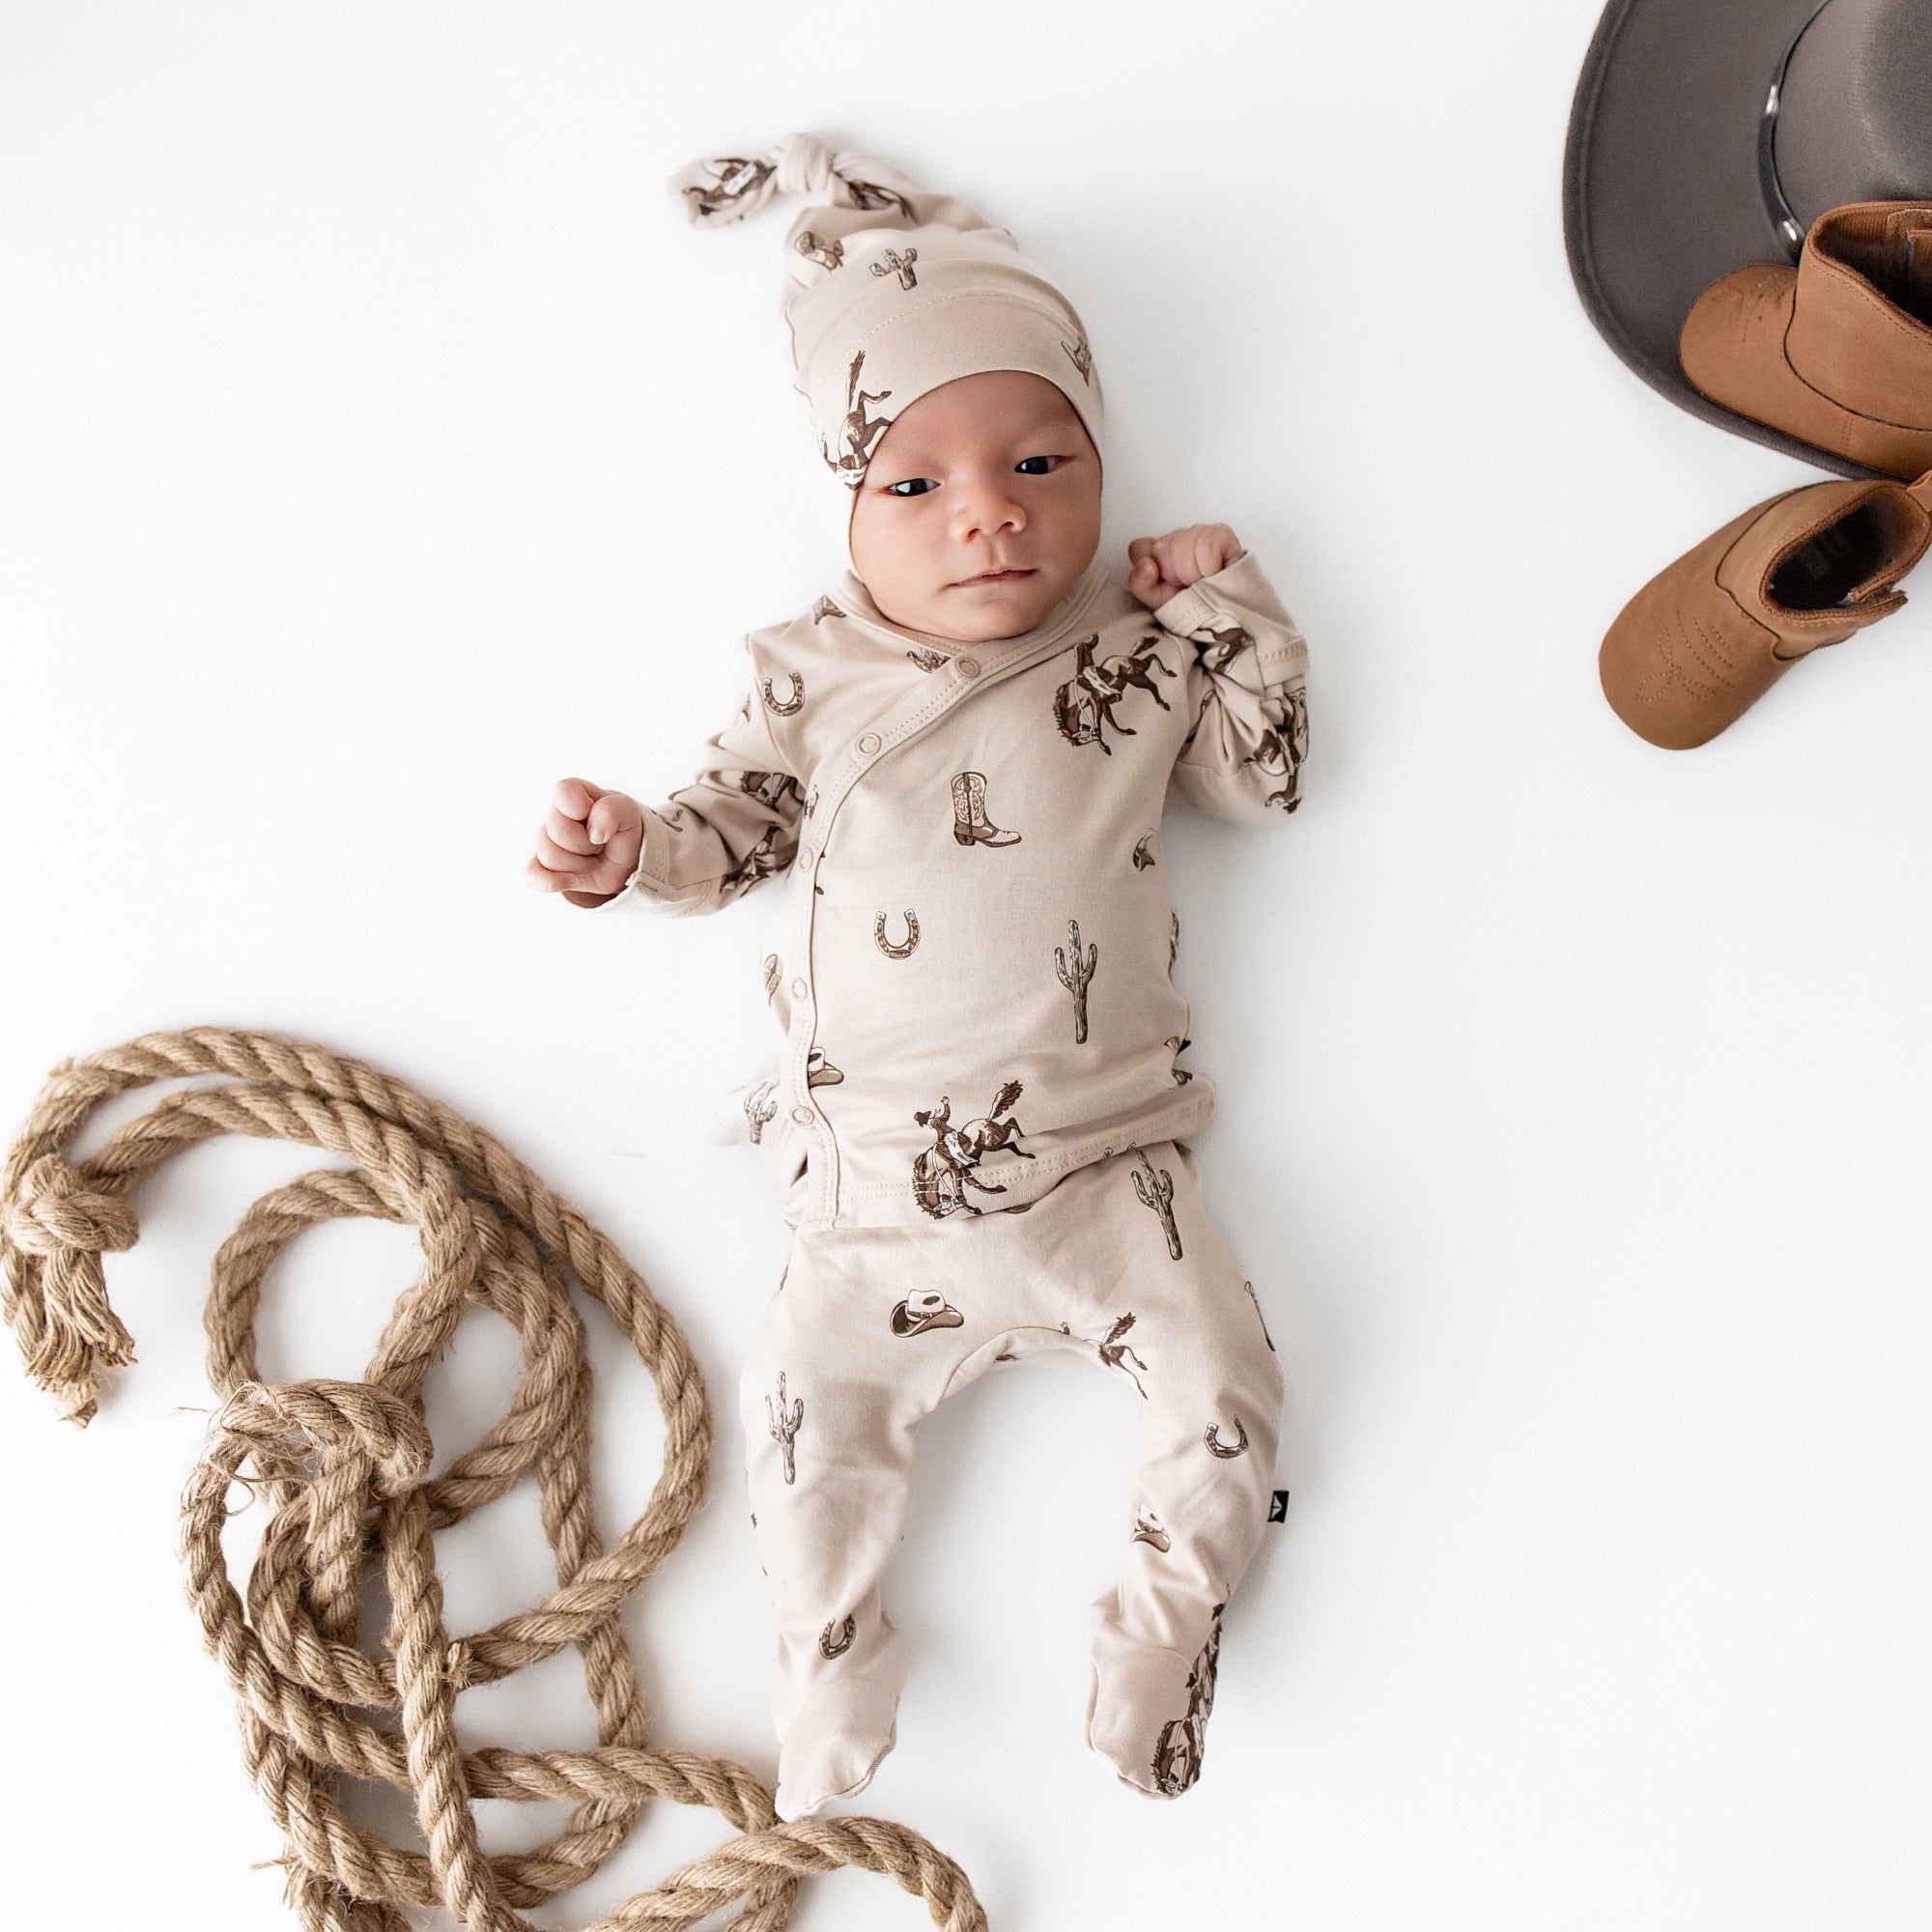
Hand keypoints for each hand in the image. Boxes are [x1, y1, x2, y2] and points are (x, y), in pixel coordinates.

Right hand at [527, 778, 644, 905]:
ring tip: (592, 858)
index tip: (596, 815)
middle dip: (587, 843)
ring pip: (550, 857)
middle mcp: (553, 815)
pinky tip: (572, 880)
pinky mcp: (541, 867)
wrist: (624, 860)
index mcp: (572, 794)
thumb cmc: (621, 828)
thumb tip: (594, 833)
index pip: (563, 792)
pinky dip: (552, 882)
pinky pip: (532, 876)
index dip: (581, 808)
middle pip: (558, 831)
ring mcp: (545, 842)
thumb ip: (612, 811)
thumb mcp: (627, 812)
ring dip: (581, 864)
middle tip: (599, 843)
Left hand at [1127, 523, 1245, 608]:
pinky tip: (1214, 573)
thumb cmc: (1192, 606)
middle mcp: (1176, 538)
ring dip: (1193, 572)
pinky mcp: (1221, 533)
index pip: (1140, 548)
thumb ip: (1140, 584)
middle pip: (1161, 547)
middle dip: (1175, 574)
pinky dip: (1209, 565)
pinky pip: (1206, 544)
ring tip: (1202, 581)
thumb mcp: (1158, 601)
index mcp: (1157, 552)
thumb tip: (1146, 566)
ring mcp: (1198, 533)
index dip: (1149, 570)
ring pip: (1183, 544)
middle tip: (1188, 585)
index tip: (1164, 583)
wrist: (1225, 615)